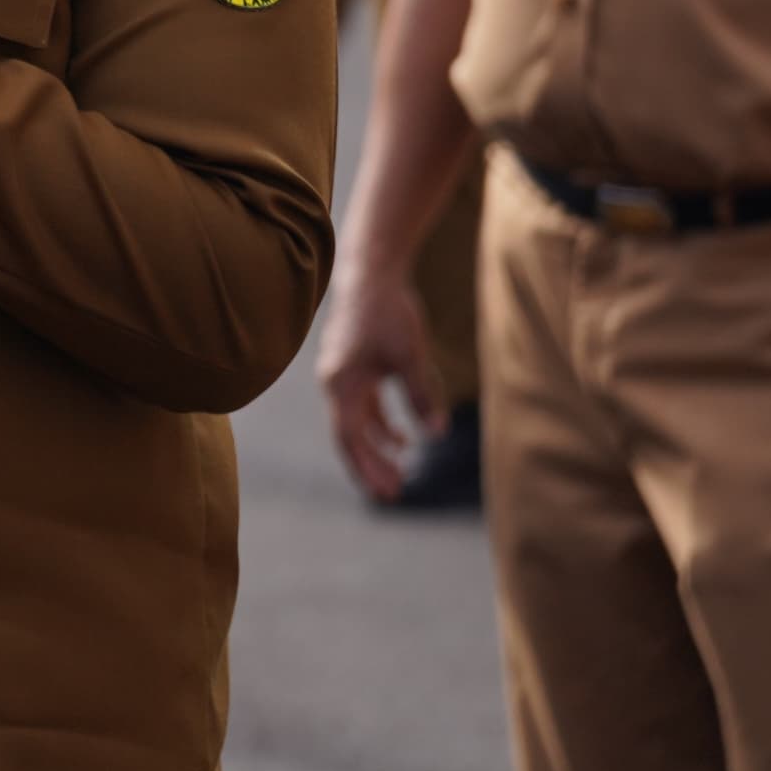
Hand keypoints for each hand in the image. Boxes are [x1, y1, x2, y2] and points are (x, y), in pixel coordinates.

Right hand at [314, 262, 441, 504]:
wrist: (371, 274)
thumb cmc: (389, 313)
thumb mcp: (410, 356)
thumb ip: (421, 395)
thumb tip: (435, 434)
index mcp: (341, 384)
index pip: (351, 438)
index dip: (368, 468)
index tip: (387, 493)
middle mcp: (336, 383)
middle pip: (349, 436)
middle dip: (369, 466)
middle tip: (392, 495)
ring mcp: (342, 375)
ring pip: (356, 422)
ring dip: (376, 448)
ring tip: (401, 470)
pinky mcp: (353, 366)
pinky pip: (362, 406)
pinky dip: (379, 425)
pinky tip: (402, 438)